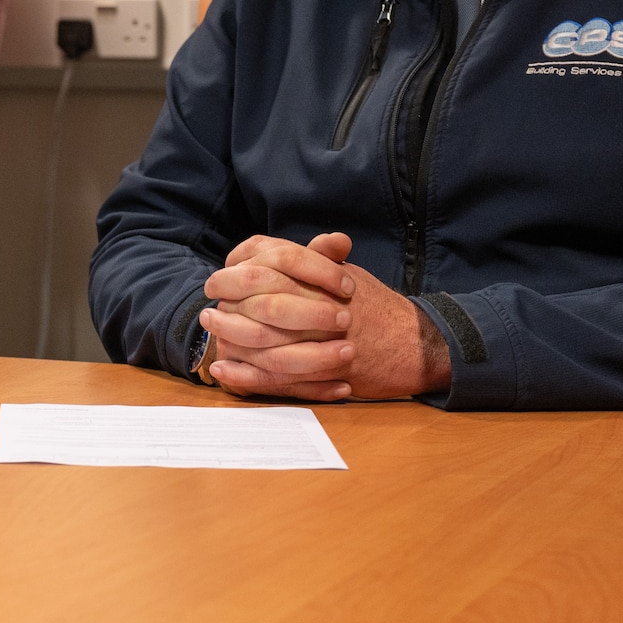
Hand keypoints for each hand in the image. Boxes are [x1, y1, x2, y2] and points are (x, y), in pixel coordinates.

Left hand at [200, 233, 451, 400]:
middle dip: (228, 302)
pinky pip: (276, 374)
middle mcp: (318, 301)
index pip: (269, 260)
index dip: (238, 269)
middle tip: (207, 309)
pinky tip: (223, 369)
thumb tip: (266, 248)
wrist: (414, 344)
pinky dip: (246, 374)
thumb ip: (308, 260)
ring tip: (212, 333)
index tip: (218, 278)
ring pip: (263, 336)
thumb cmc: (375, 306)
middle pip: (259, 296)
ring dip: (231, 334)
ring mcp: (320, 338)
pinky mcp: (323, 371)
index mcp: (320, 274)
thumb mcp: (345, 274)